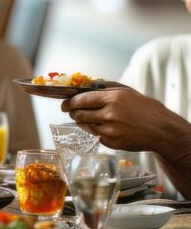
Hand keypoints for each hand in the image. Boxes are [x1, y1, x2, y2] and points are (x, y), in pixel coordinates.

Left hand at [62, 87, 186, 151]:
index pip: (82, 100)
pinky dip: (100, 134)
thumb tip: (86, 85)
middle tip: (73, 112)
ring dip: (86, 123)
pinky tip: (110, 130)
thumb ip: (106, 88)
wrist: (163, 130)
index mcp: (113, 98)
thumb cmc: (146, 109)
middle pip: (80, 115)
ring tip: (94, 119)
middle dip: (74, 113)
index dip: (70, 103)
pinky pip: (98, 138)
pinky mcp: (113, 143)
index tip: (65, 104)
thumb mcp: (127, 91)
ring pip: (87, 127)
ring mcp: (111, 130)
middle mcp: (110, 114)